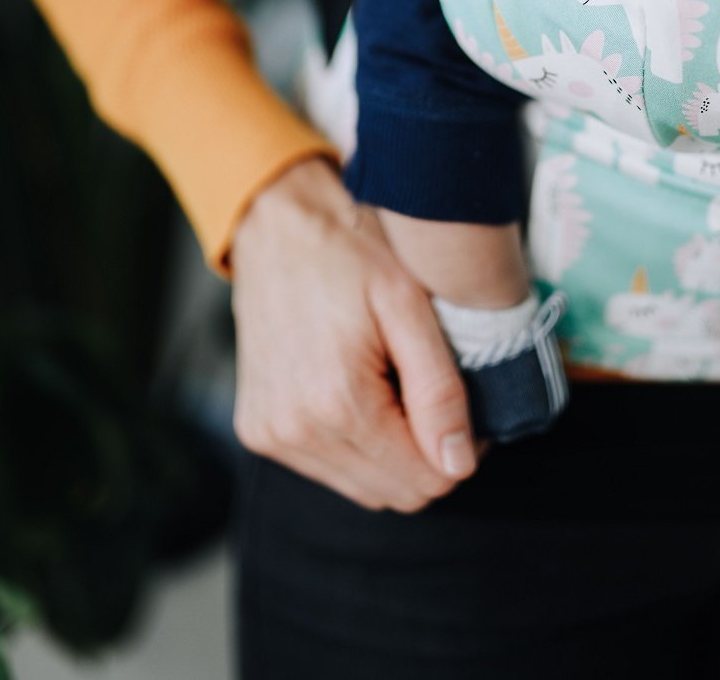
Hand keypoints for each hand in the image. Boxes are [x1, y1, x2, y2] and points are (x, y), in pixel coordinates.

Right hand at [230, 157, 478, 511]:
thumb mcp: (408, 307)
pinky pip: (327, 468)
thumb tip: (460, 464)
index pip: (424, 481)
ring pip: (362, 488)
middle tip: (431, 390)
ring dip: (390, 452)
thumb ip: (439, 391)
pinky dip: (355, 444)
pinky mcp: (257, 429)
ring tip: (391, 383)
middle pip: (395, 494)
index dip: (459, 450)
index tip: (463, 404)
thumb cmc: (348, 253)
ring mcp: (270, 434)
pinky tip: (358, 390)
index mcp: (337, 402)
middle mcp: (295, 431)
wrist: (277, 226)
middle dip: (426, 453)